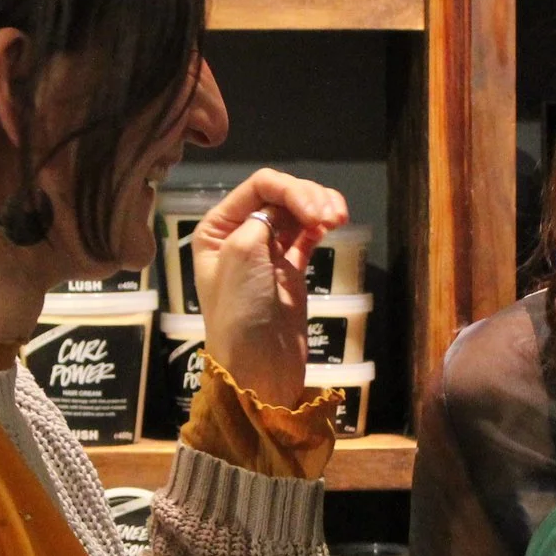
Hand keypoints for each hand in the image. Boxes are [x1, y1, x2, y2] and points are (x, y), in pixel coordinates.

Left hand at [190, 168, 348, 406]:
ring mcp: (266, 252)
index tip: (315, 212)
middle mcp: (239, 234)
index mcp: (217, 228)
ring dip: (320, 208)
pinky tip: (333, 225)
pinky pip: (307, 235)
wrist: (259, 368)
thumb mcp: (241, 254)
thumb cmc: (241, 312)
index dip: (290, 190)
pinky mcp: (290, 269)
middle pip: (280, 195)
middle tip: (332, 218)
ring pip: (297, 212)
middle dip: (309, 198)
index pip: (258, 187)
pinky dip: (321, 225)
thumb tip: (289, 207)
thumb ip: (262, 219)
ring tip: (338, 220)